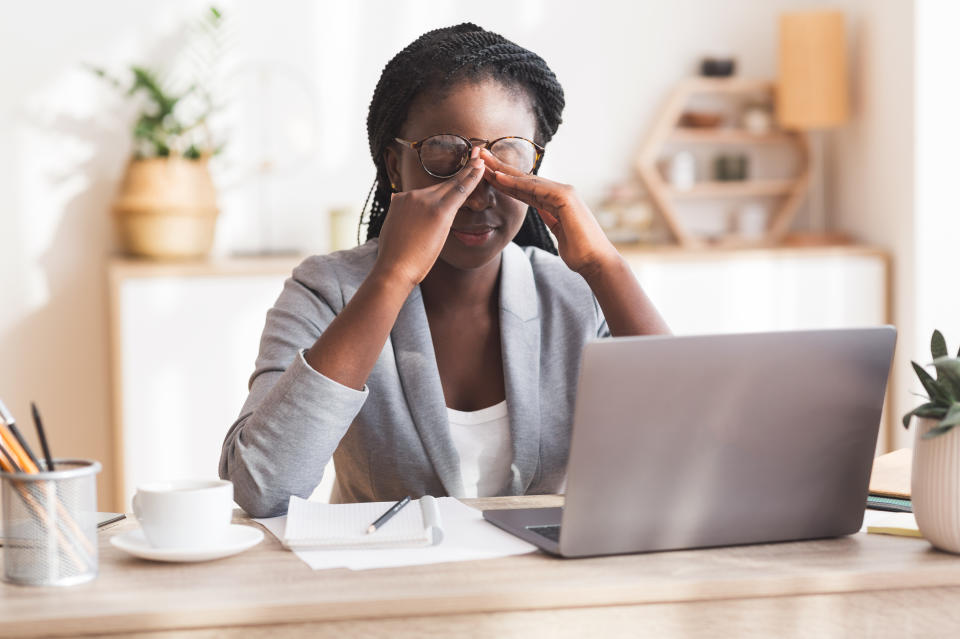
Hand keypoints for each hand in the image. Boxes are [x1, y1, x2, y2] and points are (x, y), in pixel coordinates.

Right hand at [374, 148, 485, 287]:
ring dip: (469, 171)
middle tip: (474, 154)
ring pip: (451, 185)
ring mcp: (424, 201)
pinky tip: (481, 169)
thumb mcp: (392, 233)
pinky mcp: (438, 211)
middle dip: (460, 169)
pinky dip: (472, 178)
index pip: (426, 191)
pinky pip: (459, 190)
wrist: (393, 269)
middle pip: (440, 183)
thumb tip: (400, 220)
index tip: (453, 172)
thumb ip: (400, 221)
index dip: (442, 182)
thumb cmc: (394, 259)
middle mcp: (411, 196)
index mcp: (400, 200)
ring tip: (481, 159)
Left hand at [479, 148, 616, 276]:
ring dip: (503, 171)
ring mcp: (564, 192)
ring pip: (527, 181)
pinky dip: (515, 183)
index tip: (487, 174)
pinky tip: (499, 178)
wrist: (596, 262)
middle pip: (525, 180)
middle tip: (481, 156)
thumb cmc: (580, 252)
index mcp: (557, 200)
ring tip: (484, 162)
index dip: (506, 181)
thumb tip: (543, 212)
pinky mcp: (565, 197)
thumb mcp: (559, 232)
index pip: (526, 189)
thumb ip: (551, 218)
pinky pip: (534, 189)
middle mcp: (561, 192)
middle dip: (502, 168)